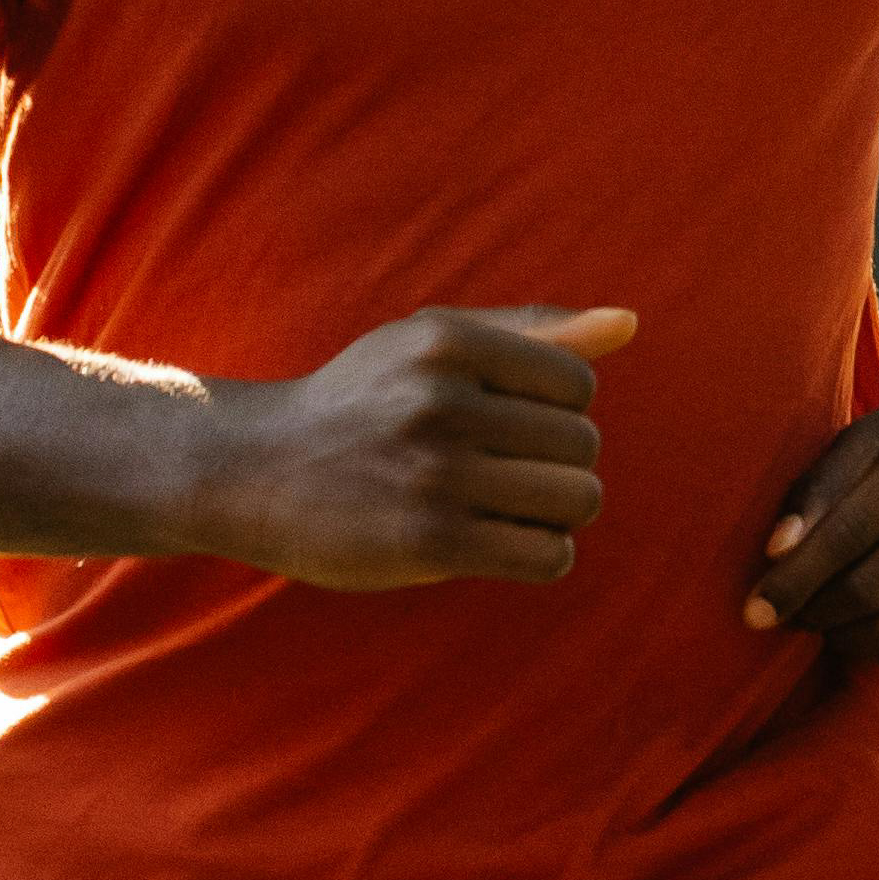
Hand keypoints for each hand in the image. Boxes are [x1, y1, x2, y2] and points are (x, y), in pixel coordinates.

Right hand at [197, 306, 631, 588]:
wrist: (250, 469)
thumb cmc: (359, 402)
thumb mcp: (429, 345)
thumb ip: (532, 332)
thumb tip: (628, 324)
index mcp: (448, 343)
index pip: (578, 387)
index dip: (558, 413)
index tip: (509, 426)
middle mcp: (442, 402)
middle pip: (582, 446)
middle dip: (556, 466)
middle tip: (503, 475)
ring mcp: (435, 473)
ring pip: (576, 501)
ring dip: (555, 514)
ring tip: (508, 510)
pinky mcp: (430, 540)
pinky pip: (547, 555)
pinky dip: (542, 555)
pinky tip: (501, 543)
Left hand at [740, 350, 878, 679]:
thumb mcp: (873, 432)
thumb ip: (820, 487)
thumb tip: (774, 555)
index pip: (850, 532)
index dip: (794, 579)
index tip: (752, 610)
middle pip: (873, 588)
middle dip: (816, 613)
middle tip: (791, 613)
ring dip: (848, 639)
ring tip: (829, 619)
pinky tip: (876, 631)